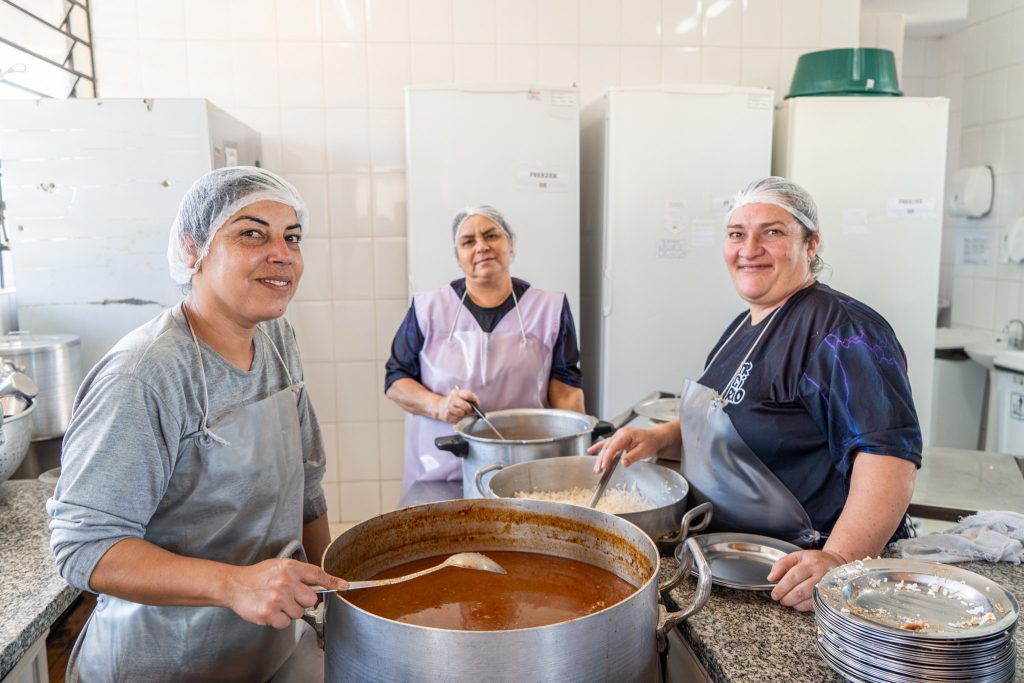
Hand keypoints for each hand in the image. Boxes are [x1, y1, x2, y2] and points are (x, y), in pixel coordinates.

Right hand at [223, 558, 347, 628]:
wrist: (234, 585)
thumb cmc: (258, 576)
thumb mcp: (280, 566)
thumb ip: (299, 573)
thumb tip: (321, 582)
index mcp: (290, 568)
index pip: (318, 575)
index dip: (333, 581)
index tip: (344, 586)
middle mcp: (286, 582)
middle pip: (311, 599)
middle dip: (302, 601)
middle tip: (288, 598)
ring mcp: (278, 597)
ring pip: (299, 613)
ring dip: (289, 611)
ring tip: (276, 603)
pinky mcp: (269, 612)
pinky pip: (285, 623)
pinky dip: (279, 620)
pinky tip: (270, 611)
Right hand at [435, 387, 479, 422]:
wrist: (441, 407)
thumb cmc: (456, 402)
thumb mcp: (463, 397)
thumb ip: (472, 400)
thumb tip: (477, 407)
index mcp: (457, 392)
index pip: (468, 395)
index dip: (474, 400)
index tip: (476, 404)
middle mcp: (452, 398)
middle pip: (465, 406)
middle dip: (470, 410)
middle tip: (470, 411)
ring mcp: (448, 407)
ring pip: (461, 413)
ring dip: (464, 415)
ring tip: (462, 413)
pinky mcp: (447, 415)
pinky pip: (457, 419)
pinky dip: (459, 418)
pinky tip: (457, 416)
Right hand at [586, 425, 672, 471]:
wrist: (656, 437)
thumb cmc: (651, 441)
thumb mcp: (644, 450)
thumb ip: (633, 456)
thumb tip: (623, 463)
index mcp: (626, 434)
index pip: (613, 446)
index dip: (607, 456)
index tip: (604, 466)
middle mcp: (620, 434)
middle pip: (607, 447)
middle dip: (602, 459)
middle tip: (598, 470)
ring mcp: (618, 436)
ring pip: (606, 446)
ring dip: (600, 457)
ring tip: (596, 468)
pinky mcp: (618, 440)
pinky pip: (607, 443)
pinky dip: (598, 447)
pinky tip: (591, 450)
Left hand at [767, 549, 846, 611]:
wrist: (835, 562)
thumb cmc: (813, 560)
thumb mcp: (796, 556)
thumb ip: (781, 564)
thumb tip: (771, 578)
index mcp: (810, 562)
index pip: (793, 576)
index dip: (782, 587)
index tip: (775, 594)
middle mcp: (821, 574)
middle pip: (801, 591)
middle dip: (787, 598)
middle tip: (781, 599)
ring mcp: (828, 586)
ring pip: (808, 600)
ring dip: (795, 603)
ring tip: (788, 600)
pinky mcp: (831, 596)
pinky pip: (816, 605)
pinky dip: (804, 607)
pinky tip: (799, 603)